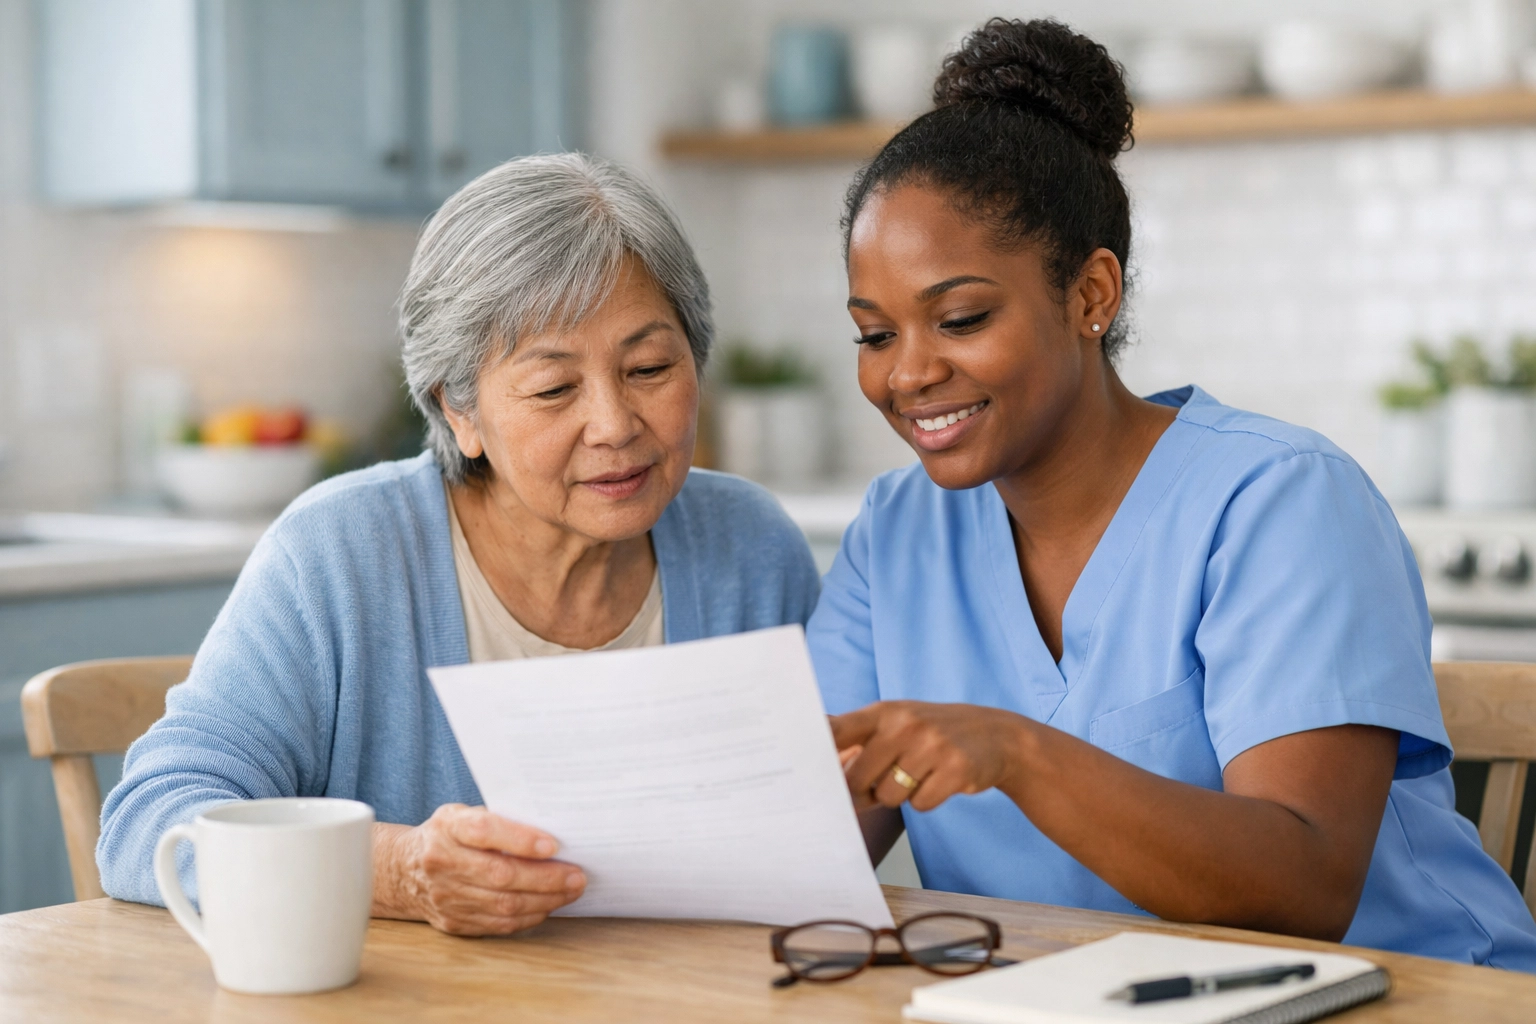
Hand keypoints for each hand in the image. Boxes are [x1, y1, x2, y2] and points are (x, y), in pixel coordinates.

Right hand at [372, 804, 585, 935]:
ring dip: (544, 900)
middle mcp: (442, 862)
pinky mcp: (453, 922)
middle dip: (546, 878)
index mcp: (448, 828)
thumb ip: (498, 819)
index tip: (553, 844)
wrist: (403, 870)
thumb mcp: (464, 814)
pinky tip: (547, 906)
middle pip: (500, 875)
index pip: (484, 832)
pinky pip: (497, 924)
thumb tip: (551, 829)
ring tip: (571, 891)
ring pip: (502, 905)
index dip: (520, 839)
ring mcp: (445, 896)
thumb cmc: (449, 835)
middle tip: (577, 876)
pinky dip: (528, 917)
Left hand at [832, 701, 1029, 811]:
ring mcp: (932, 745)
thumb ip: (858, 737)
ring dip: (900, 795)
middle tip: (884, 780)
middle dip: (865, 791)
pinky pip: (920, 805)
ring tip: (919, 774)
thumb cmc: (933, 734)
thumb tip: (818, 761)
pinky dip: (926, 800)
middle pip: (857, 779)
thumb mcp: (896, 722)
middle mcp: (905, 724)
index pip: (837, 730)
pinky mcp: (956, 770)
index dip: (814, 752)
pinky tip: (940, 780)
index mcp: (884, 711)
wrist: (996, 735)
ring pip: (889, 796)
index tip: (799, 770)